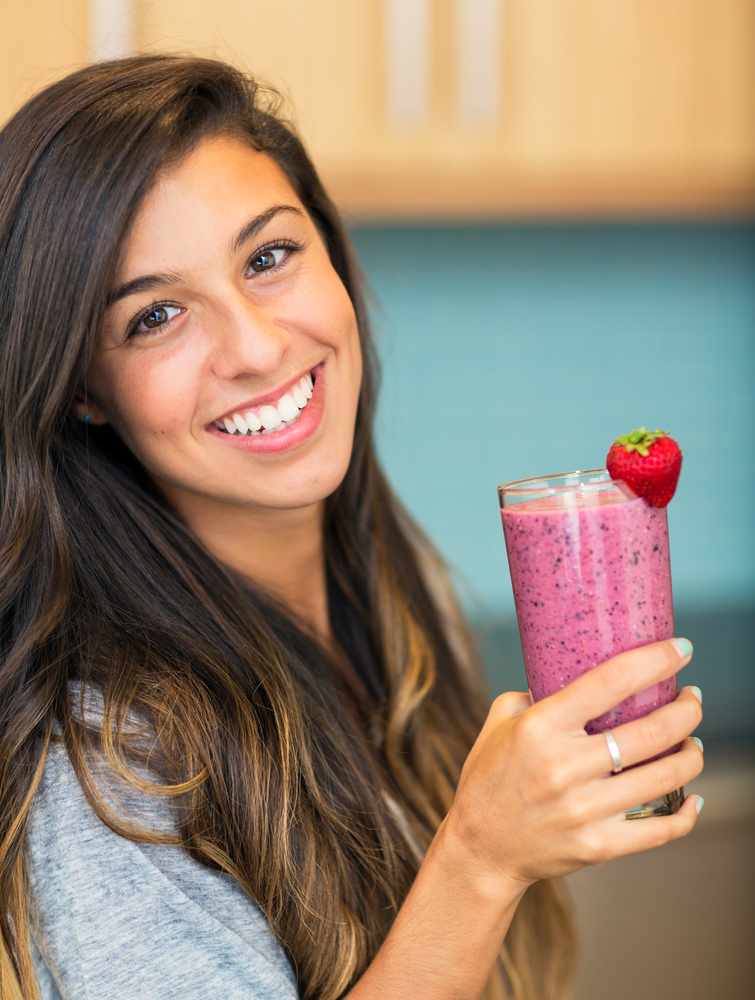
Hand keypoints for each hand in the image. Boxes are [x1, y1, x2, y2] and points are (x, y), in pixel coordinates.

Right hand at [445, 638, 702, 895]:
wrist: (480, 848)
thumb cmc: (490, 777)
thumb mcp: (500, 721)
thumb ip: (537, 693)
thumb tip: (575, 672)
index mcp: (540, 726)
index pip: (610, 681)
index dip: (655, 660)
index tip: (681, 648)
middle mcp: (564, 766)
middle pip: (651, 732)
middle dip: (686, 710)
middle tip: (692, 699)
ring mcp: (584, 809)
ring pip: (665, 777)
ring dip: (692, 755)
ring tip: (692, 741)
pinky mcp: (599, 846)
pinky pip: (661, 829)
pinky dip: (687, 812)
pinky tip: (693, 797)